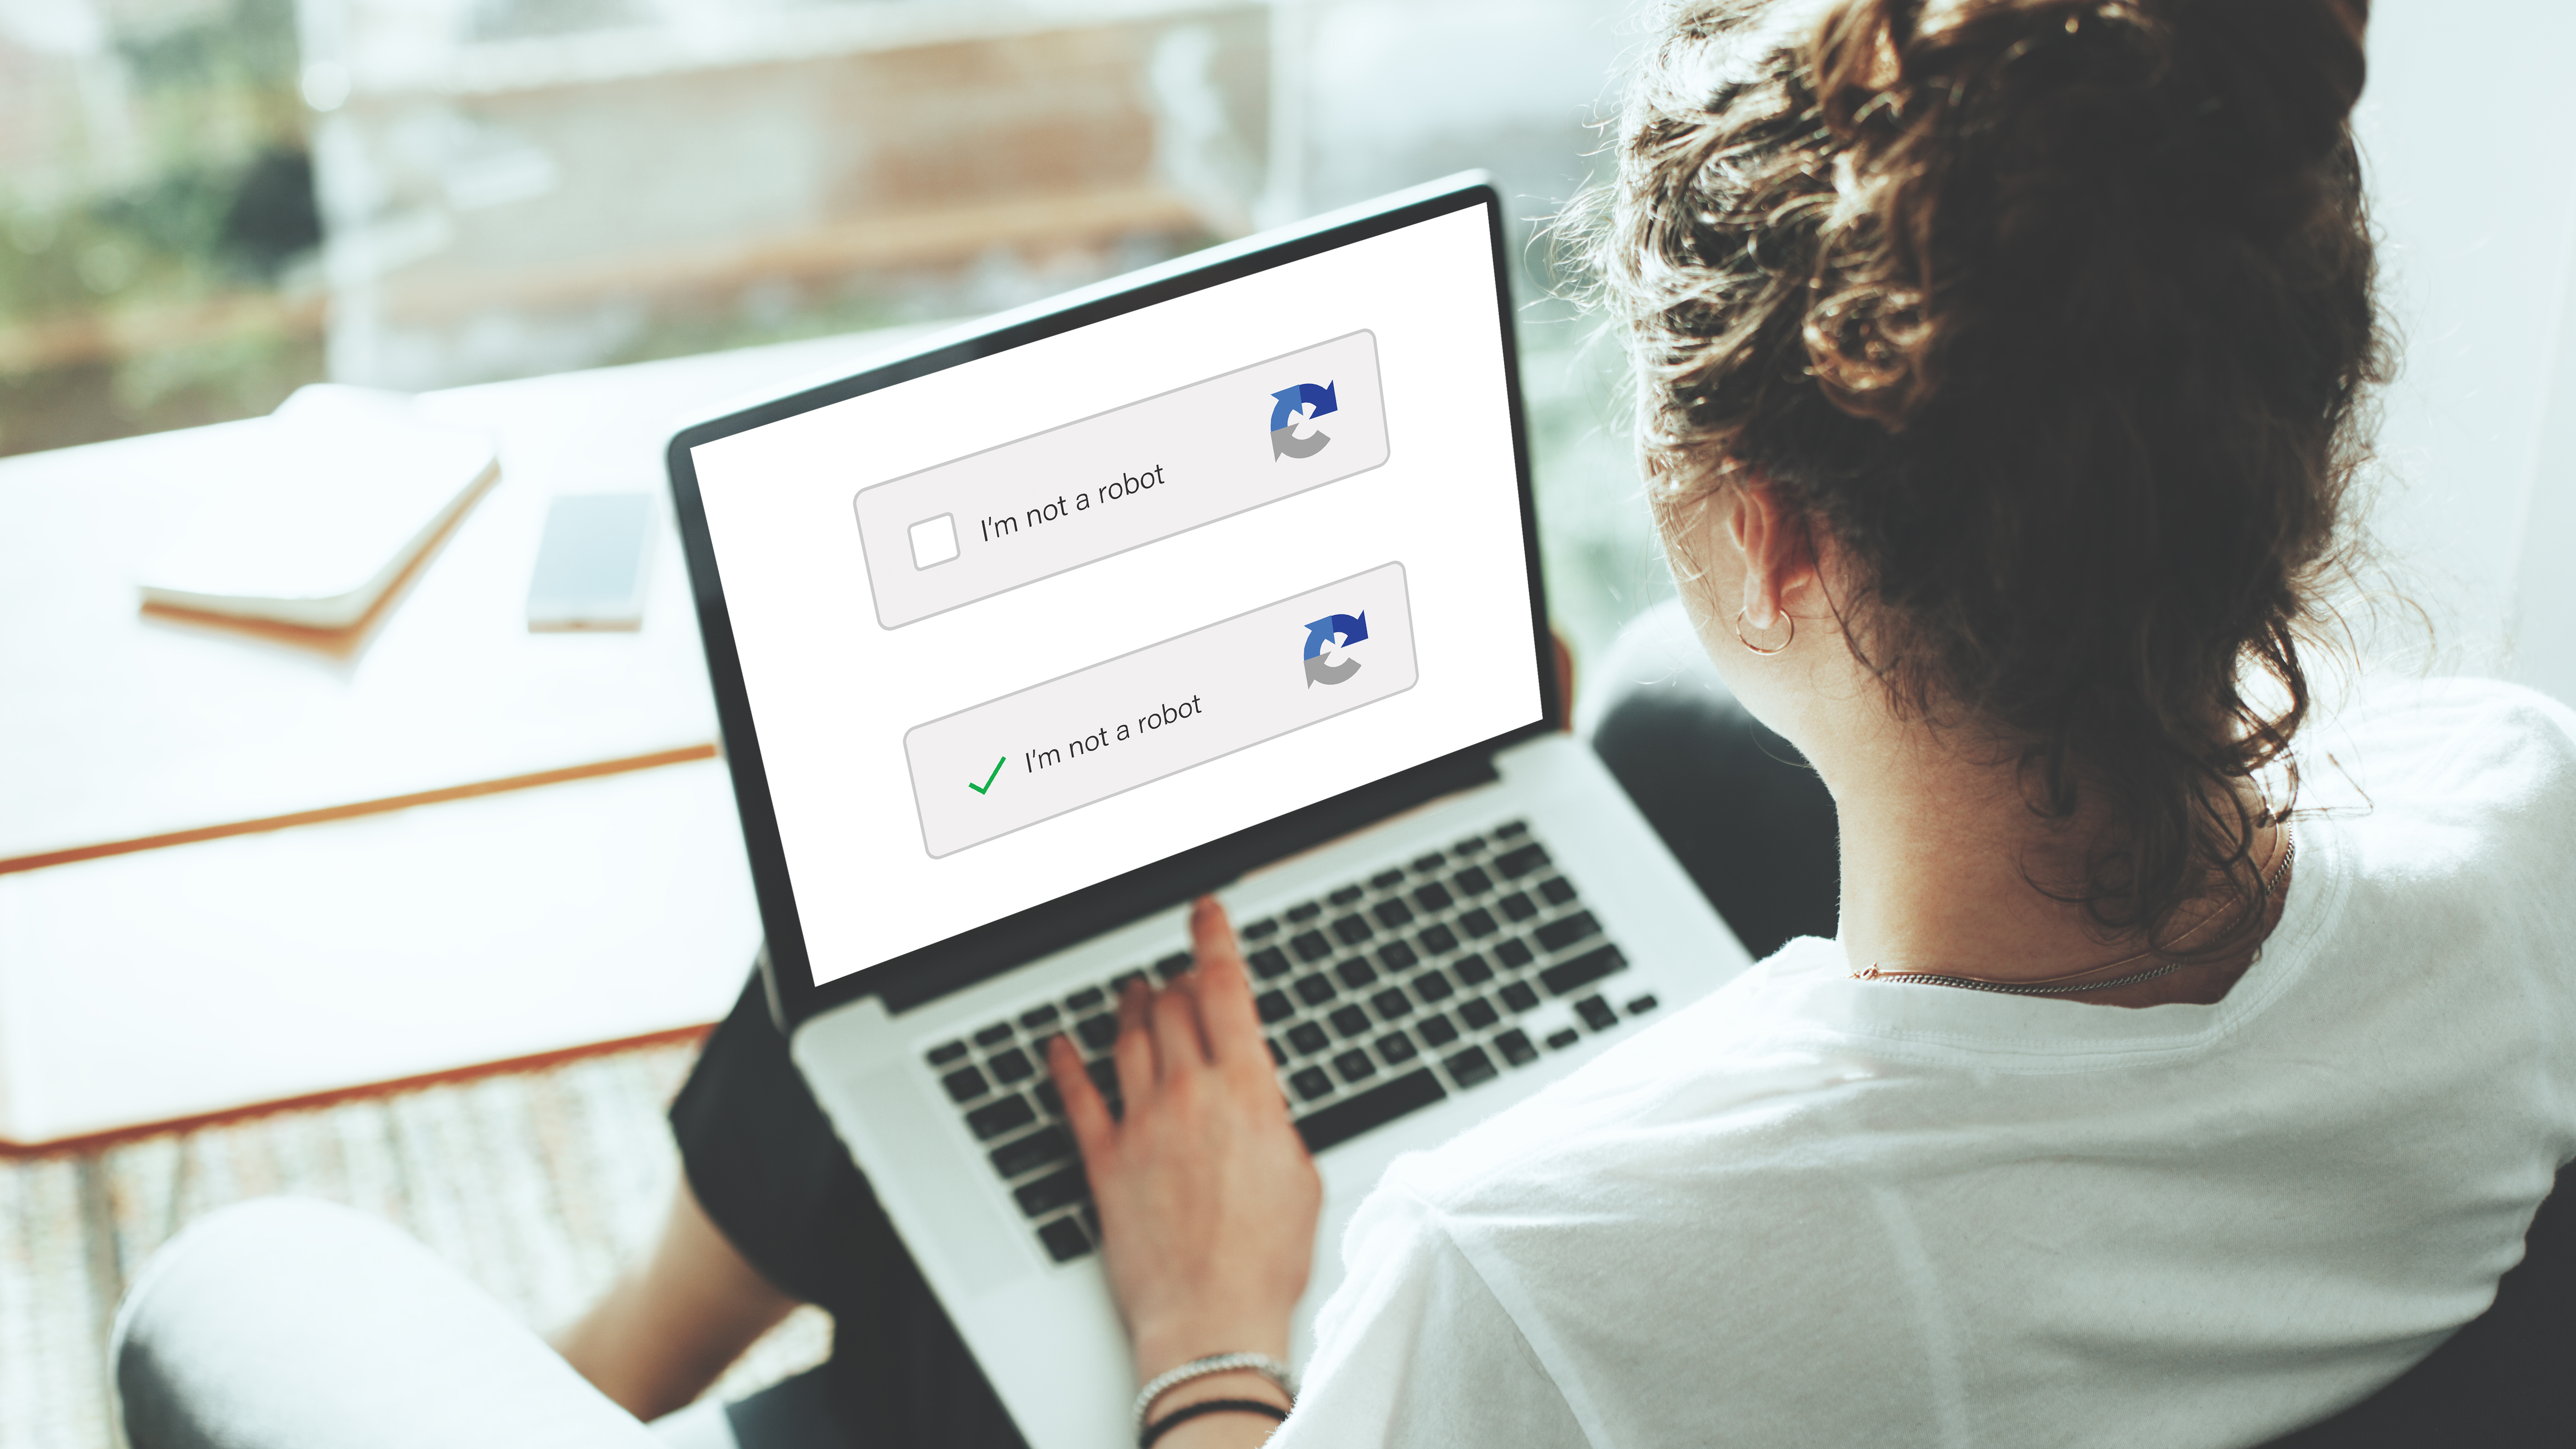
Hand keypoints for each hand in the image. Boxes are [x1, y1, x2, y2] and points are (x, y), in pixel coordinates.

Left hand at [1047, 897, 1322, 1387]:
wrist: (1214, 1317)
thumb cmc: (1267, 1259)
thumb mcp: (1301, 1174)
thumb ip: (1276, 1121)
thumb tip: (1258, 1102)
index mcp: (1247, 1092)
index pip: (1225, 990)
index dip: (1213, 940)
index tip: (1204, 911)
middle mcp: (1189, 1095)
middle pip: (1172, 1007)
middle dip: (1177, 983)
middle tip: (1179, 977)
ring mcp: (1142, 1125)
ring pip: (1127, 1040)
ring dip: (1130, 1010)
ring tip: (1133, 996)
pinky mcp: (1104, 1162)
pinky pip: (1077, 1098)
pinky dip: (1064, 1065)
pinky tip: (1057, 1046)